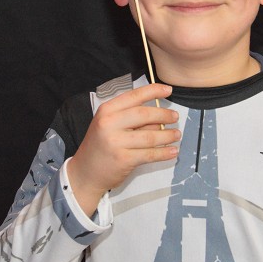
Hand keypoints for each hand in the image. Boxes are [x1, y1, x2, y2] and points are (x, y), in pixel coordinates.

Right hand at [69, 83, 179, 215]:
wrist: (85, 172)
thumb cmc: (100, 145)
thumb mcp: (108, 124)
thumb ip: (129, 117)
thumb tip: (159, 115)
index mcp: (107, 110)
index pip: (134, 96)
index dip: (153, 91)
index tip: (168, 89)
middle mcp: (109, 123)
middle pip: (144, 114)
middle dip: (164, 115)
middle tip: (175, 116)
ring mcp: (116, 142)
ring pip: (150, 136)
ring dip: (168, 135)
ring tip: (176, 134)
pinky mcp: (123, 159)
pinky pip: (150, 154)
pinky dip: (164, 152)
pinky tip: (172, 151)